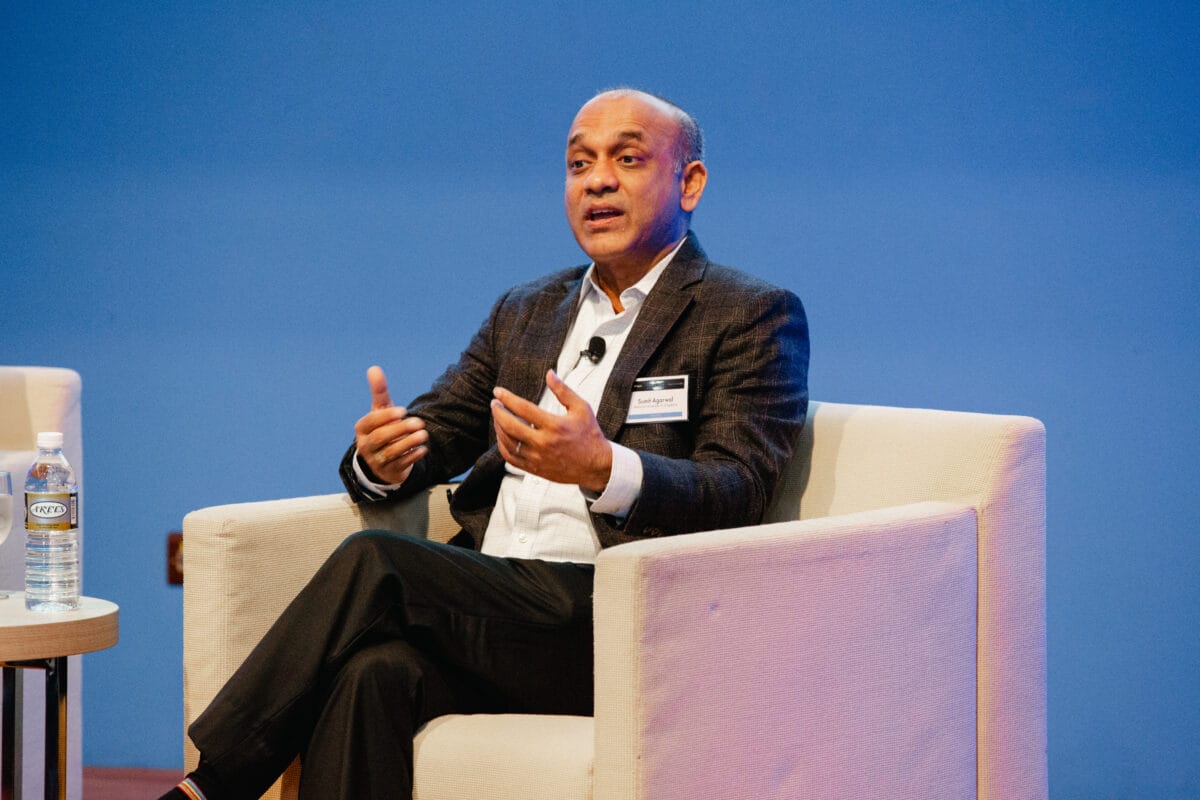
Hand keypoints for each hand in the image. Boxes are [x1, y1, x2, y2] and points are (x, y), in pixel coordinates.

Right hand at [354, 366, 427, 484]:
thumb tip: (374, 368)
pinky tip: (423, 449)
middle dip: (400, 429)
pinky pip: (401, 464)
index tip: (403, 410)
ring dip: (408, 443)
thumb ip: (379, 392)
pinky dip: (412, 457)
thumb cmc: (382, 428)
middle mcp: (366, 446)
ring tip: (423, 435)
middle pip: (381, 438)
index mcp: (362, 429)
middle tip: (419, 422)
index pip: (371, 422)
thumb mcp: (380, 411)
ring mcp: (377, 460)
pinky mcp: (390, 471)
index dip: (386, 417)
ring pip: (391, 453)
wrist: (383, 459)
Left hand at [491, 369, 611, 492]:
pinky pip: (511, 458)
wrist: (596, 466)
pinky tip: (503, 436)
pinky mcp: (535, 469)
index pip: (523, 408)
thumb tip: (549, 374)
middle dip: (498, 412)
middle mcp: (544, 443)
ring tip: (498, 417)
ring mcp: (538, 457)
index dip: (507, 398)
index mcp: (554, 426)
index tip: (499, 391)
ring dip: (498, 428)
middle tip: (494, 403)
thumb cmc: (590, 436)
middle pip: (510, 426)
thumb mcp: (581, 408)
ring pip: (508, 442)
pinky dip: (502, 446)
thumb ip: (563, 390)